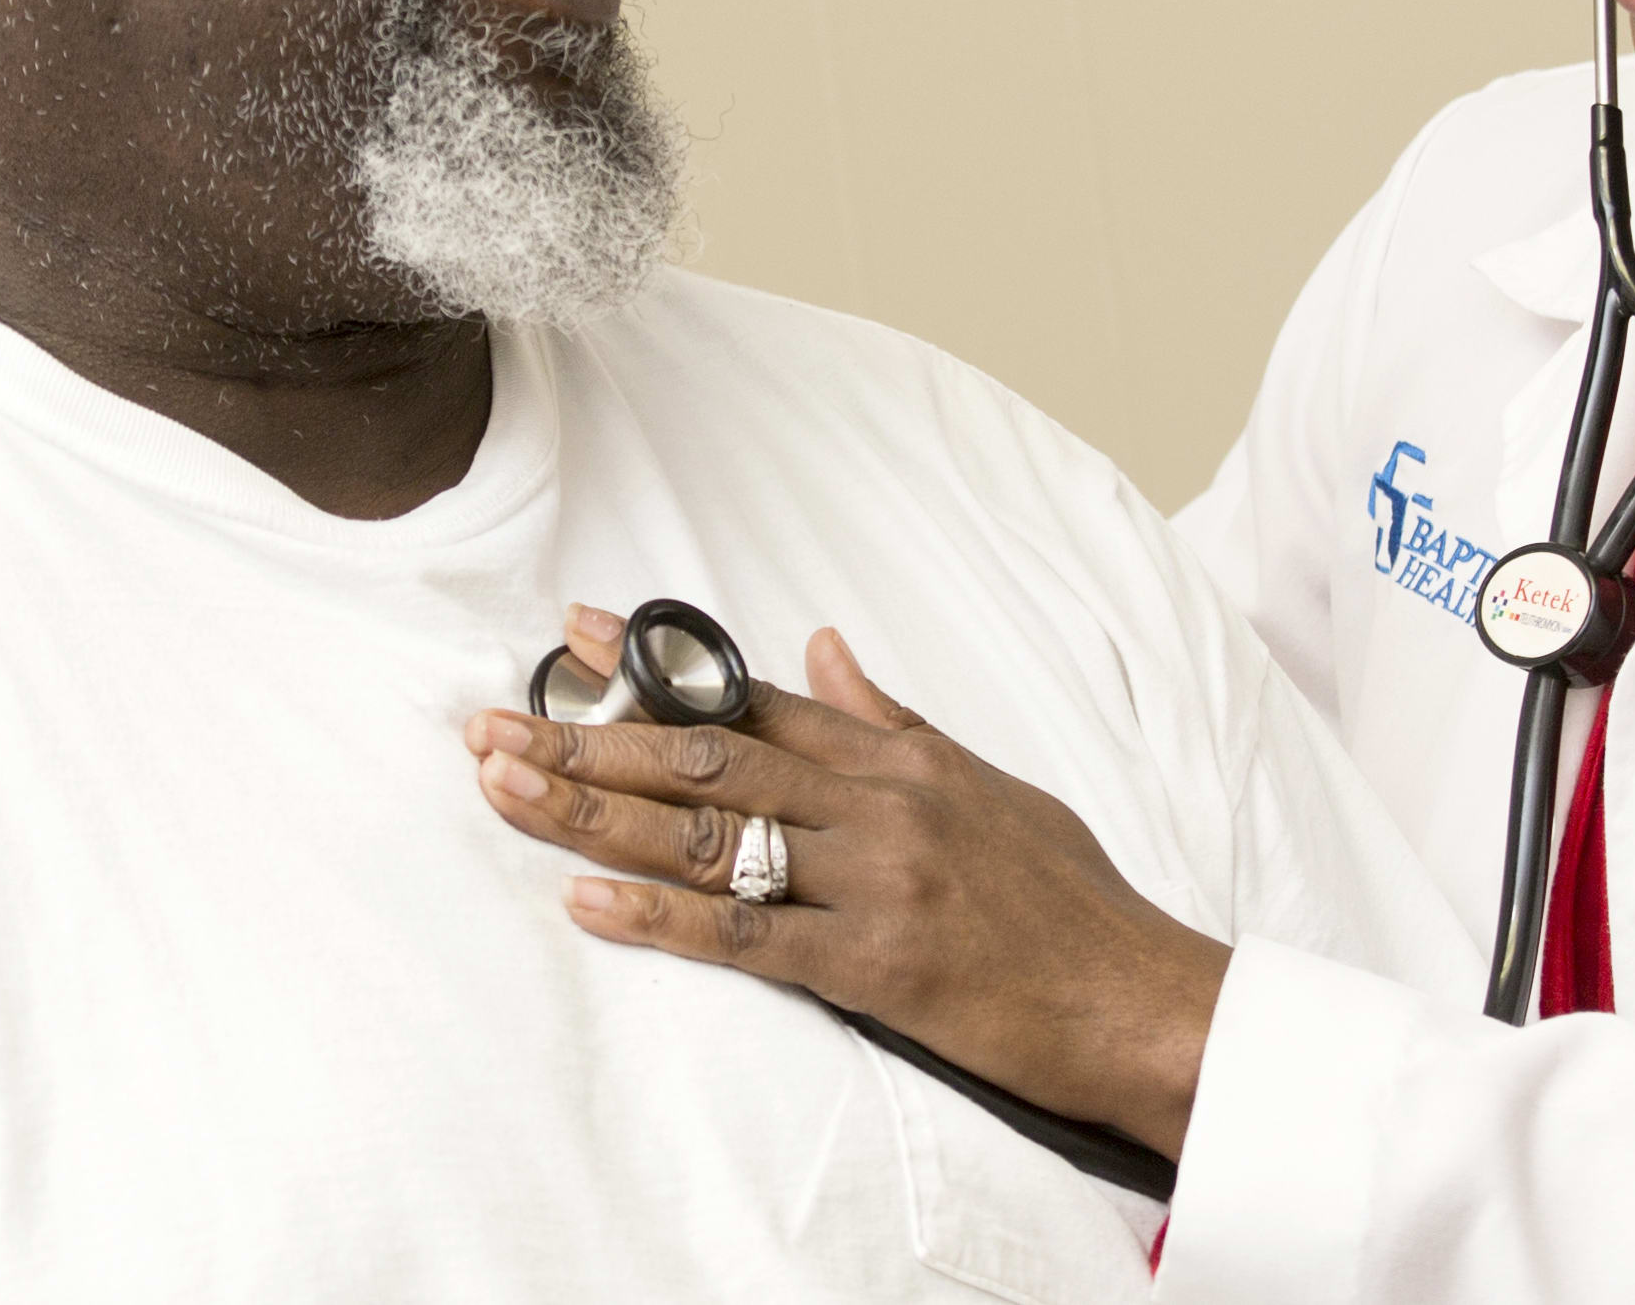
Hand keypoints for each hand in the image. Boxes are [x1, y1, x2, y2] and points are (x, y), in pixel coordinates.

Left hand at [466, 609, 1230, 1155]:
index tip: (574, 636)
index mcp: (902, 760)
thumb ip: (894, 721)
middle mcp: (881, 806)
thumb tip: (828, 645)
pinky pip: (747, 939)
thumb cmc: (1072, 901)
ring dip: (595, 816)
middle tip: (493, 721)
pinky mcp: (875, 968)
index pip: (755, 699)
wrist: (1142, 997)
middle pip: (708, 762)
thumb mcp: (989, 785)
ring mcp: (876, 884)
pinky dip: (658, 922)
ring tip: (506, 790)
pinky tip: (584, 905)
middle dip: (590, 739)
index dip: (655, 667)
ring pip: (711, 840)